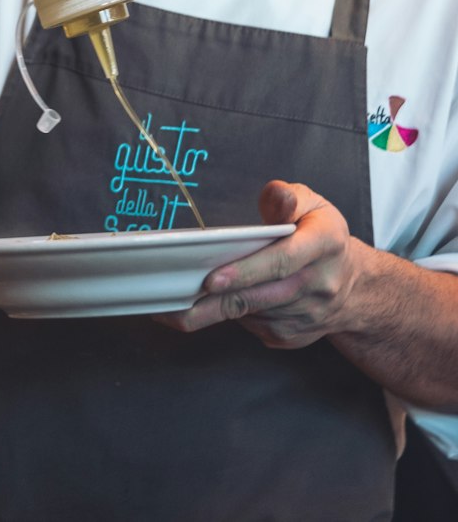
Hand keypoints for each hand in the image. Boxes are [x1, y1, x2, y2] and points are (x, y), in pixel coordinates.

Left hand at [157, 181, 363, 348]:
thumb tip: (276, 197)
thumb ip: (287, 196)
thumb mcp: (313, 204)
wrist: (356, 286)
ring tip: (178, 304)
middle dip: (215, 302)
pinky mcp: (294, 336)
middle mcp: (320, 284)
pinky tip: (213, 304)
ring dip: (216, 311)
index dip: (245, 272)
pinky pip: (255, 328)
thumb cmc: (324, 236)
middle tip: (175, 302)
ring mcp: (308, 316)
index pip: (281, 261)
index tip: (211, 280)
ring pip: (253, 315)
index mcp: (325, 244)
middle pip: (261, 297)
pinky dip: (232, 317)